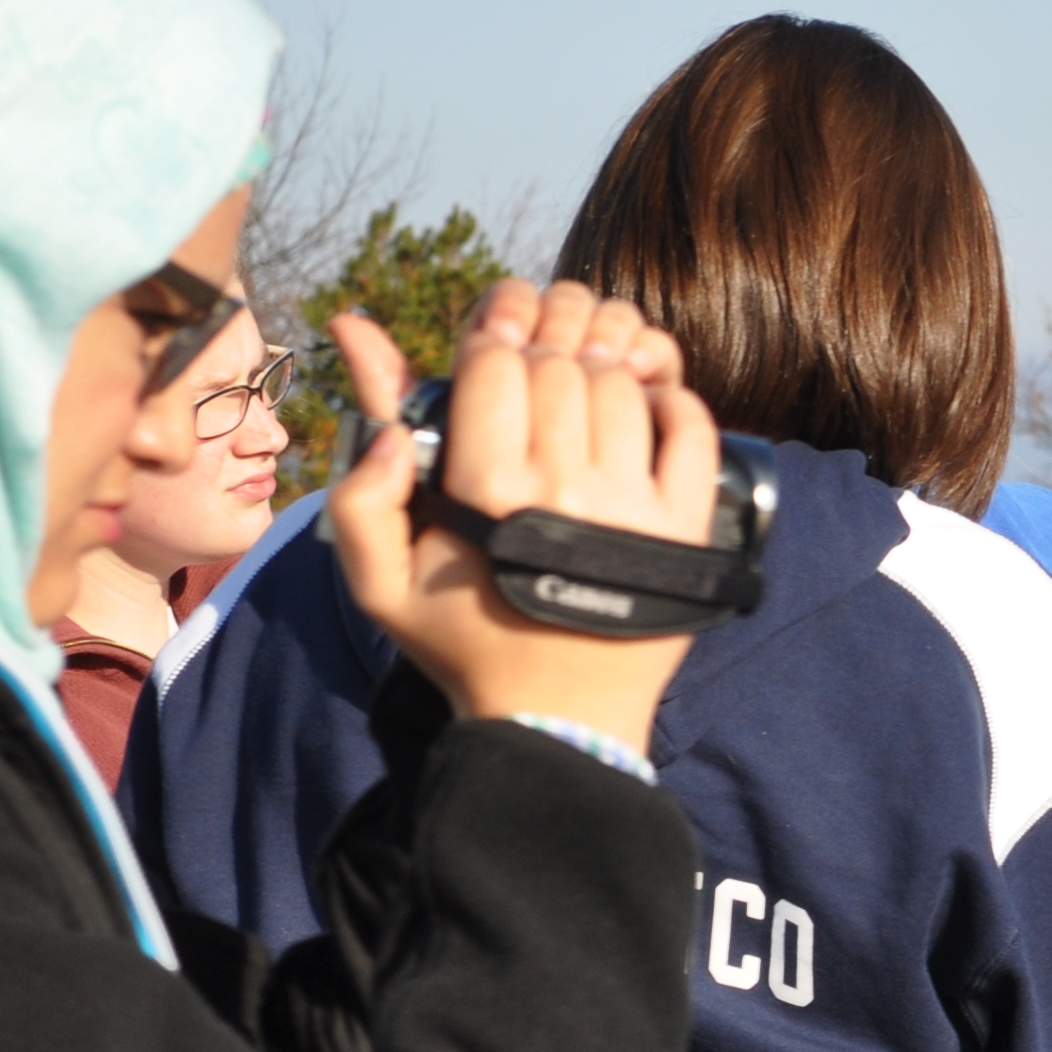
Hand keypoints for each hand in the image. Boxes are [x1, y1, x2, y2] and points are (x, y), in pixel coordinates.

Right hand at [321, 279, 722, 748]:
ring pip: (621, 384)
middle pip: (559, 361)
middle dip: (544, 341)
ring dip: (602, 367)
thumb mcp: (379, 584)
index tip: (492, 341)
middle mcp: (563, 489)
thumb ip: (359, 495)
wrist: (557, 719)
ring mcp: (634, 507)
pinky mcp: (687, 528)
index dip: (491, 331)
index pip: (494, 361)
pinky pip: (692, 427)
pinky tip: (644, 406)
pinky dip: (672, 401)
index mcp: (486, 493)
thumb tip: (384, 418)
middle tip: (537, 356)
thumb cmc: (464, 643)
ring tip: (582, 384)